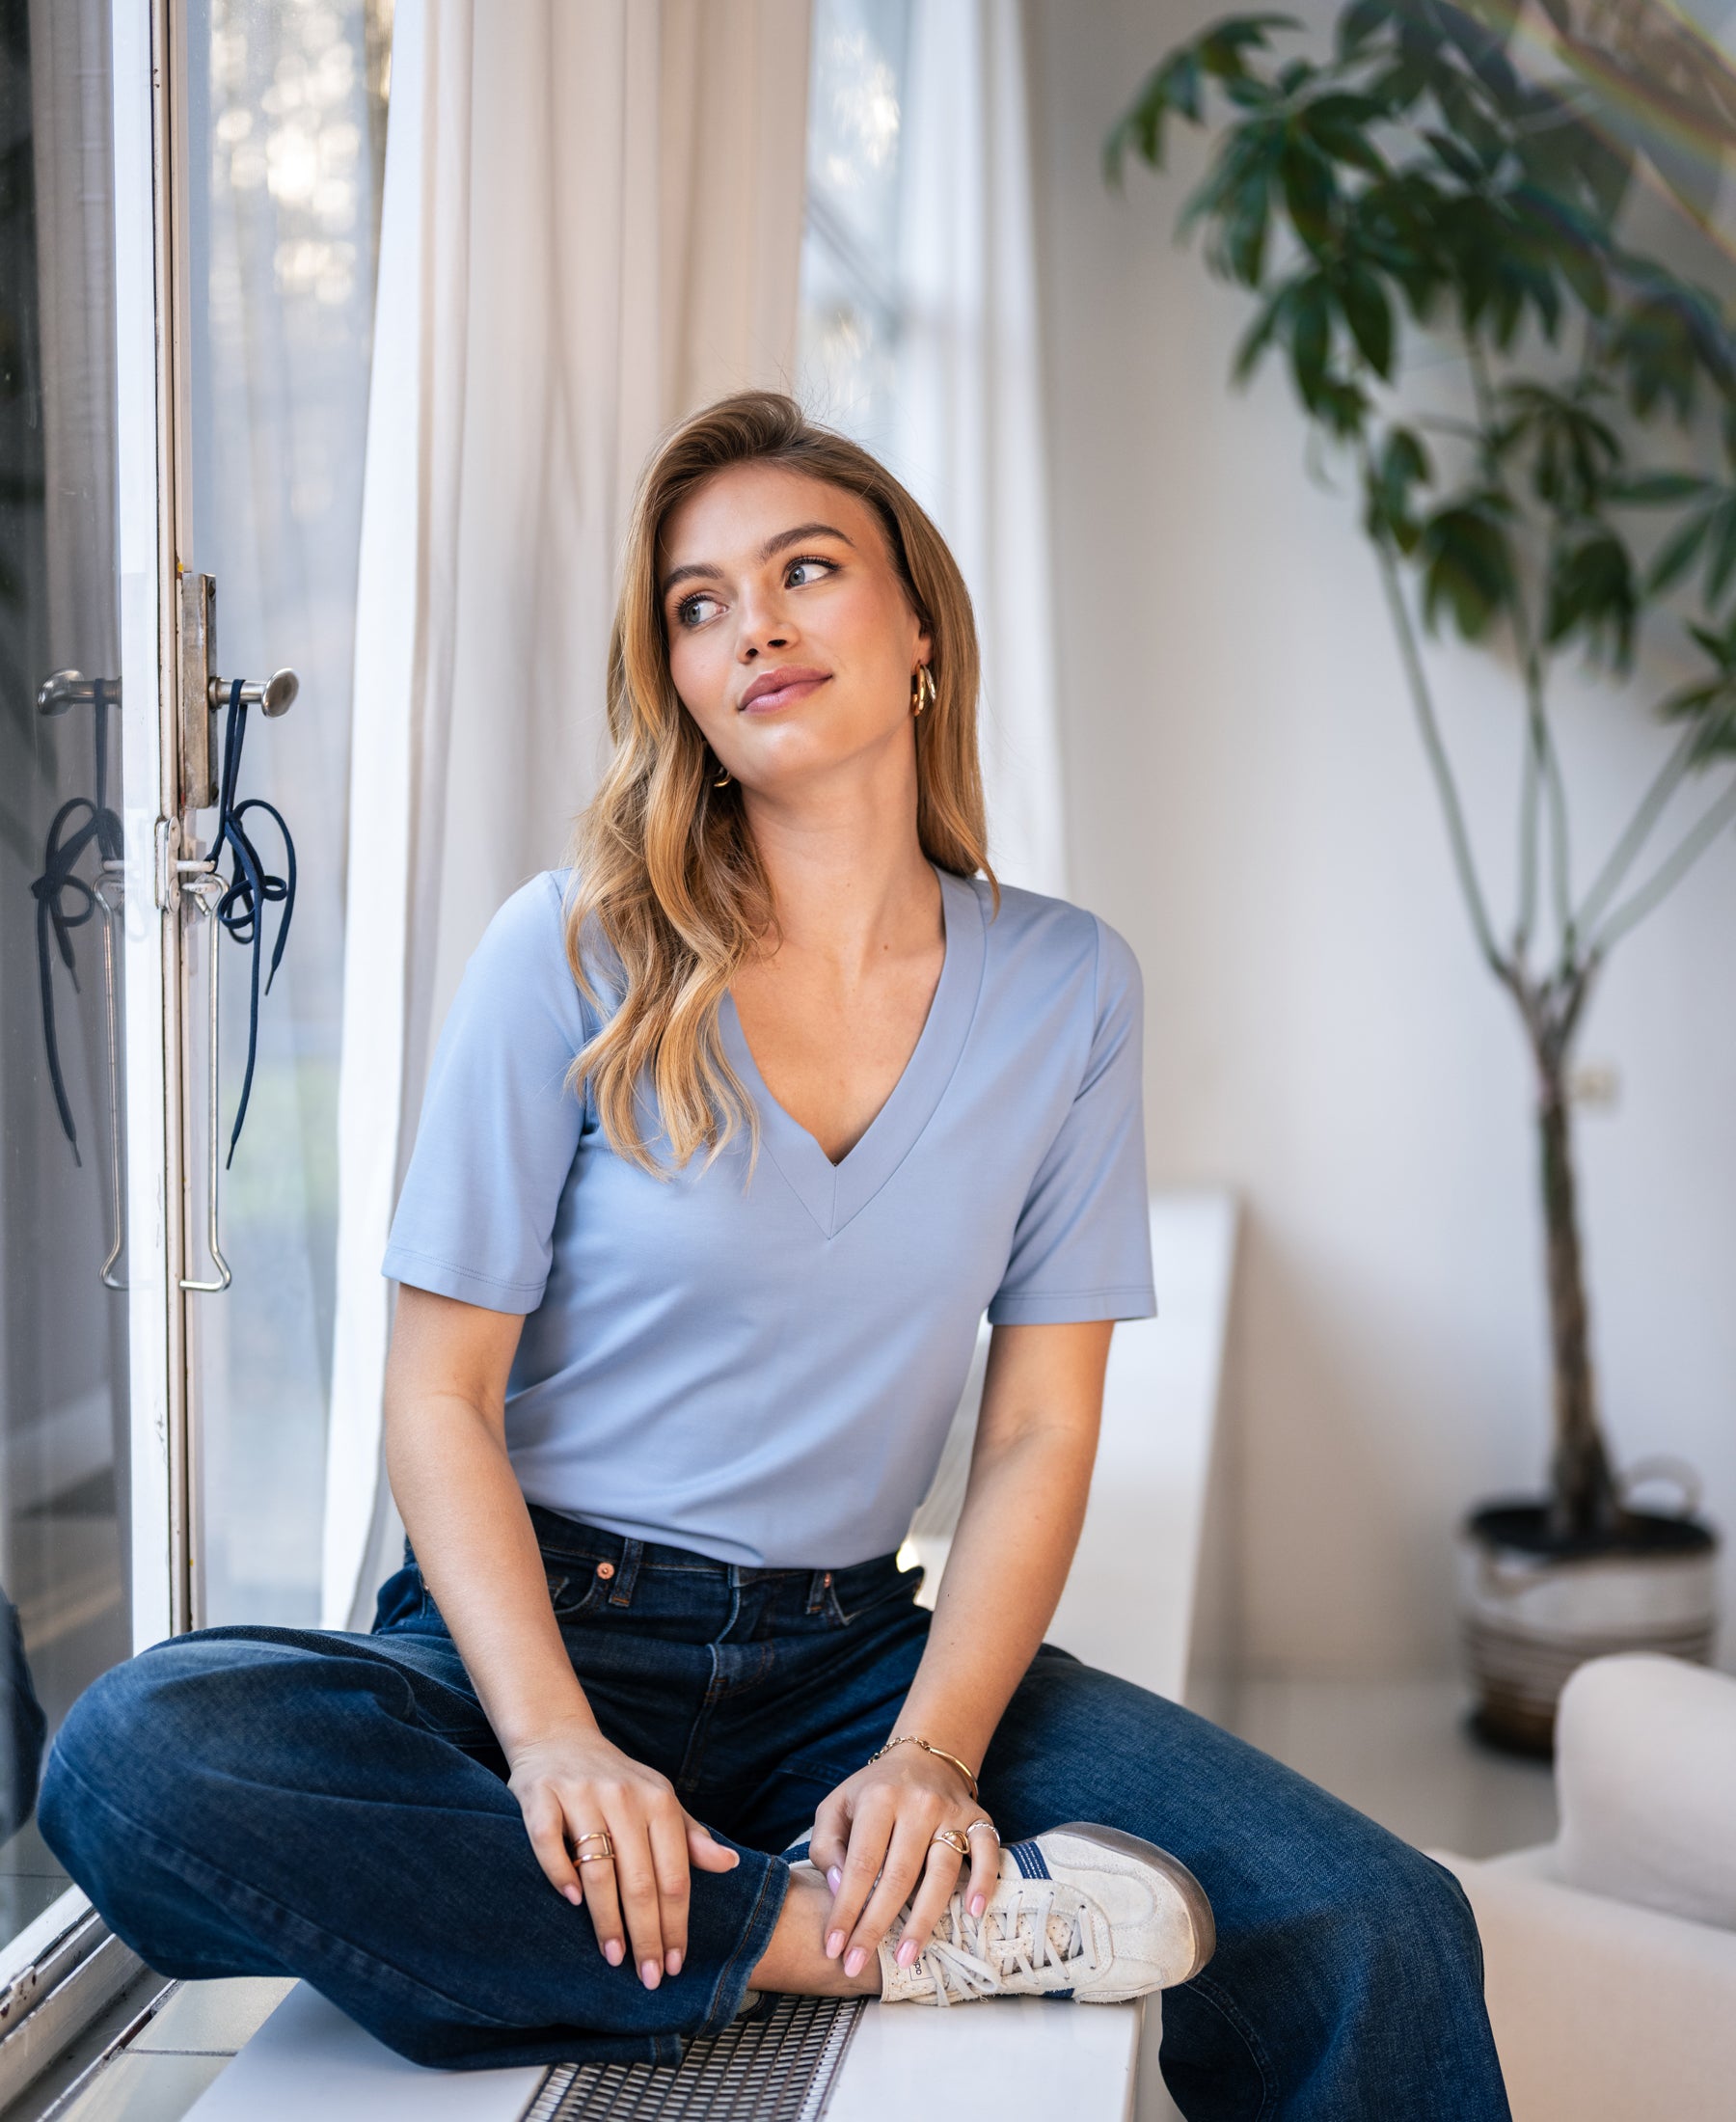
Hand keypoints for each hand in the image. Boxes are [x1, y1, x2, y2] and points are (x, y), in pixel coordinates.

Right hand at [506, 1720, 739, 1986]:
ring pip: (599, 1868)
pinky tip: (571, 1903)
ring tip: (614, 1957)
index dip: (676, 1923)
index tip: (674, 1965)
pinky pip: (549, 1842)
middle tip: (647, 1977)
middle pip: (640, 1880)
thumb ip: (690, 1836)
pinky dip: (560, 1873)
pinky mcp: (541, 1796)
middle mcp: (623, 1796)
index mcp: (658, 1800)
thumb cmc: (617, 1782)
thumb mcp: (659, 1801)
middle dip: (647, 1934)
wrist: (558, 1738)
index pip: (674, 1875)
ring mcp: (580, 1794)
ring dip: (607, 1919)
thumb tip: (729, 1864)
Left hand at [808, 1744, 997, 1979]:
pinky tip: (974, 1913)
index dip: (846, 1908)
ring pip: (942, 1873)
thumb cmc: (873, 1793)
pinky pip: (988, 1851)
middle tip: (857, 1965)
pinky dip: (984, 1881)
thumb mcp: (836, 1806)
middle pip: (900, 1875)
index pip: (862, 1863)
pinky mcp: (980, 1818)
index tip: (833, 1946)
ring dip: (923, 1920)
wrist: (924, 1758)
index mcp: (880, 1799)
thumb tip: (837, 1887)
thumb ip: (825, 1845)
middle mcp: (918, 1804)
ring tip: (905, 1956)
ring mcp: (952, 1812)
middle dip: (876, 1925)